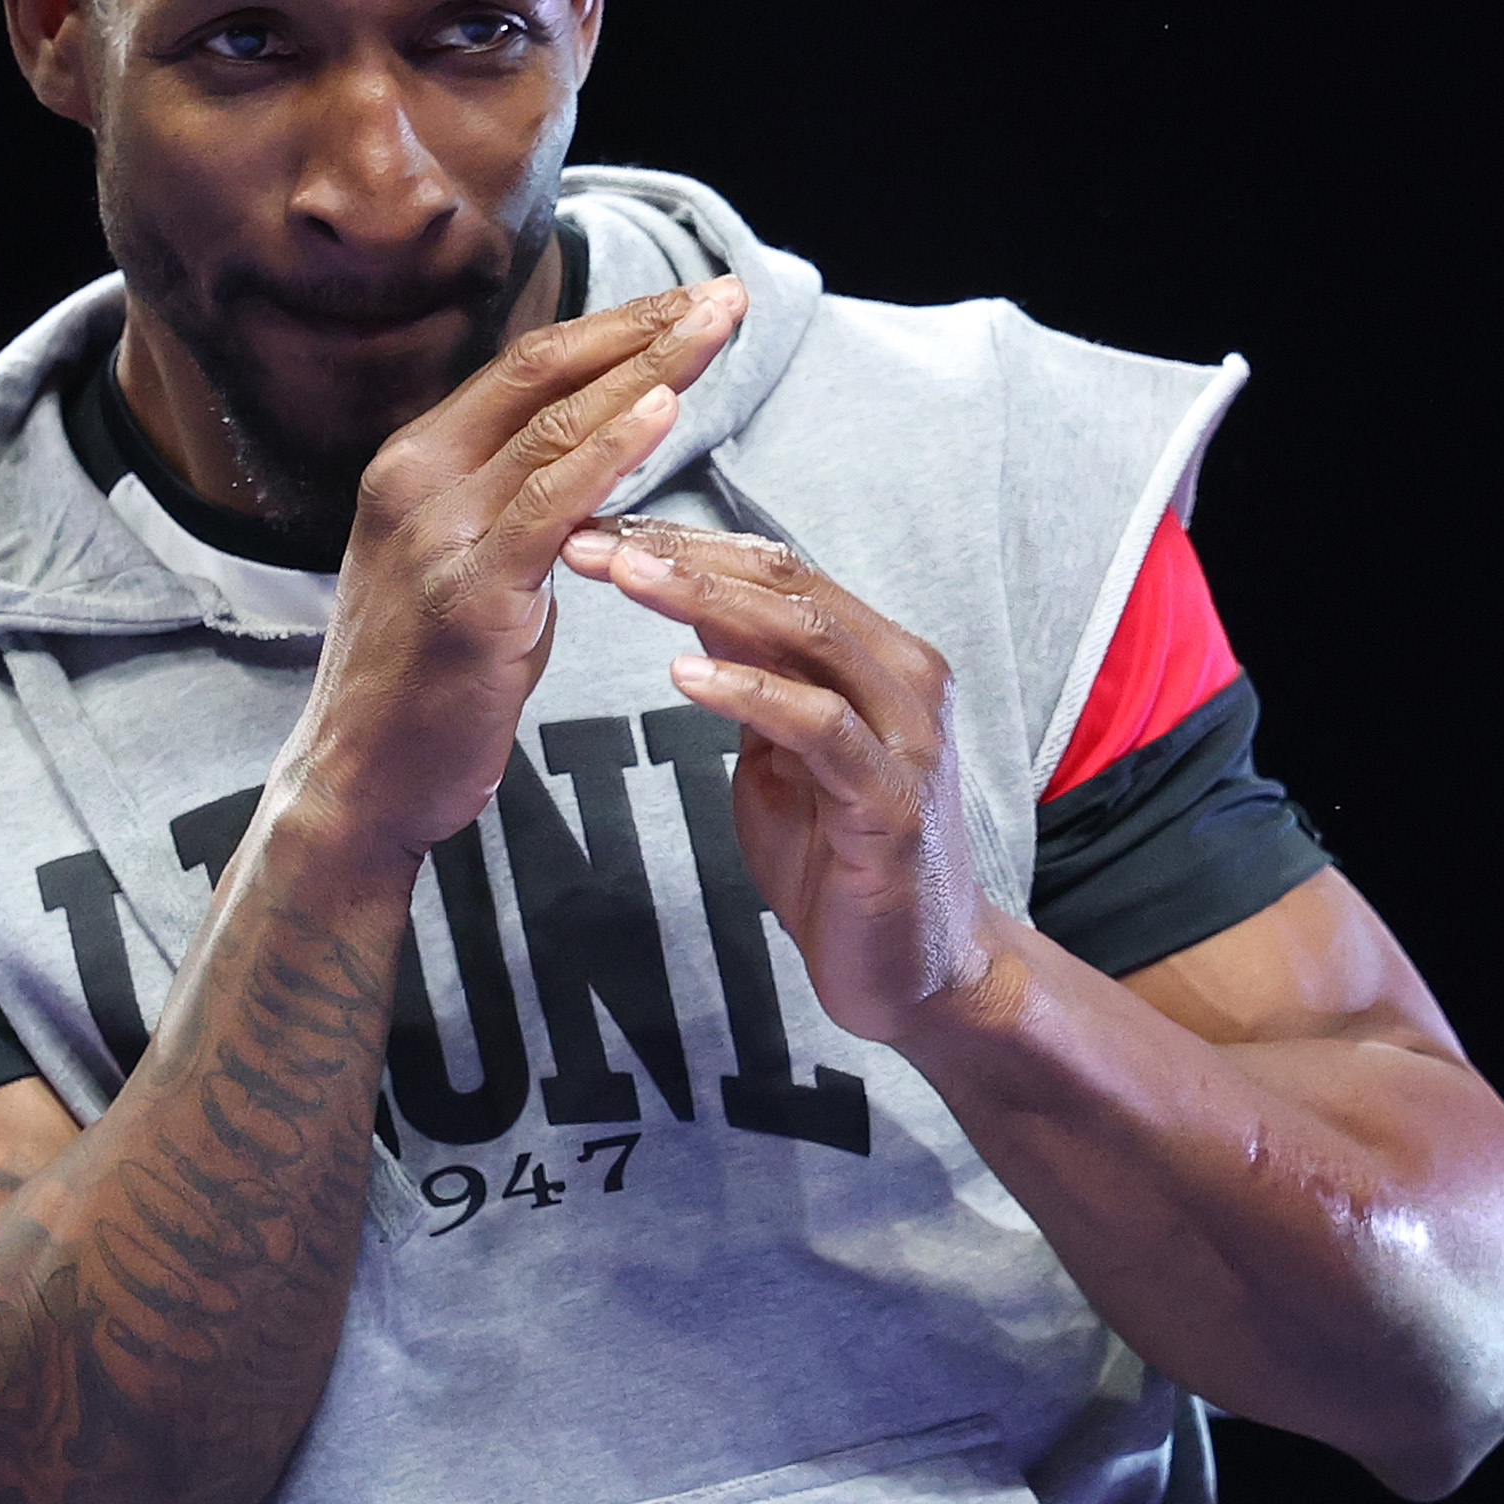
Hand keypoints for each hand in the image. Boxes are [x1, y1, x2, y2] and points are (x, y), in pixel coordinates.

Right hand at [287, 280, 748, 868]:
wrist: (359, 783)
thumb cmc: (426, 682)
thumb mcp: (466, 566)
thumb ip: (520, 508)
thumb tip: (595, 465)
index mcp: (414, 463)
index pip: (525, 366)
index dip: (614, 326)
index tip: (690, 299)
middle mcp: (415, 479)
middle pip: (544, 373)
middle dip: (644, 327)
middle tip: (727, 291)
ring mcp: (436, 533)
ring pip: (555, 425)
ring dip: (649, 369)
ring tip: (720, 325)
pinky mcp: (467, 595)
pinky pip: (551, 507)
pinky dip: (612, 450)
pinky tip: (666, 408)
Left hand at [560, 523, 1001, 1044]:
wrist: (912, 972)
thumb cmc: (838, 856)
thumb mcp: (779, 750)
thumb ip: (750, 675)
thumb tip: (686, 597)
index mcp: (876, 656)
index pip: (777, 570)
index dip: (686, 544)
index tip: (599, 530)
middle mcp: (903, 678)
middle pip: (786, 584)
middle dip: (680, 557)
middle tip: (591, 541)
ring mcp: (905, 736)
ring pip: (804, 637)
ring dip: (705, 601)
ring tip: (625, 579)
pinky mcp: (891, 800)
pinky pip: (818, 726)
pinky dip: (749, 693)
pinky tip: (683, 678)